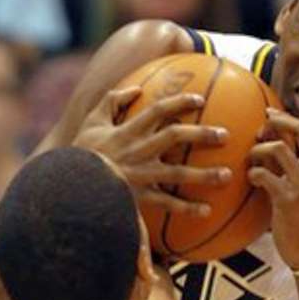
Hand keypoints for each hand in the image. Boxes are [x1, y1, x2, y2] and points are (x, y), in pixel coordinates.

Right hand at [73, 86, 231, 217]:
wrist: (71, 185)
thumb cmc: (81, 151)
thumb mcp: (92, 121)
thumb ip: (112, 101)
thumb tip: (135, 88)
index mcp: (128, 131)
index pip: (158, 110)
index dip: (180, 102)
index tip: (200, 100)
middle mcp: (138, 151)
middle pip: (175, 137)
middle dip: (201, 134)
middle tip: (226, 135)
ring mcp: (140, 175)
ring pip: (177, 173)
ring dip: (204, 175)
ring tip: (227, 175)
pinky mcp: (139, 197)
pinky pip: (166, 204)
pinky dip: (186, 209)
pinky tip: (206, 211)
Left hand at [247, 109, 298, 269]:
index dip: (287, 119)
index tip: (271, 117)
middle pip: (298, 129)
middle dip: (275, 122)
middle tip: (259, 128)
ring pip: (278, 149)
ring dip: (259, 150)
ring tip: (252, 159)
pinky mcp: (287, 199)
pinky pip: (264, 174)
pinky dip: (253, 173)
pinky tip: (251, 179)